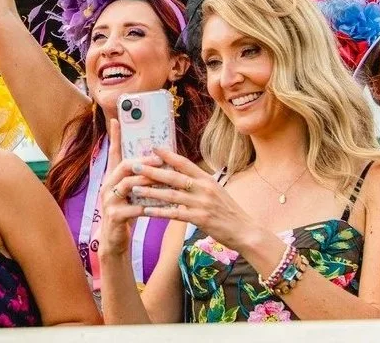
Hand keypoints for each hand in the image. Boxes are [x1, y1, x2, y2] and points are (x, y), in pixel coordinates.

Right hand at [97, 120, 156, 258]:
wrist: (115, 241)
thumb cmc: (127, 213)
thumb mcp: (131, 193)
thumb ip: (139, 179)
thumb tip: (157, 163)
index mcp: (112, 178)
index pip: (114, 153)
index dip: (115, 137)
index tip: (116, 120)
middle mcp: (108, 186)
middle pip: (124, 166)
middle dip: (143, 161)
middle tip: (160, 159)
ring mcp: (109, 201)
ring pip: (129, 184)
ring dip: (148, 182)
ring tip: (164, 181)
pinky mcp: (115, 216)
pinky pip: (134, 207)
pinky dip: (149, 205)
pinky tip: (161, 206)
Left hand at [129, 148, 258, 250]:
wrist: (245, 231)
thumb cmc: (229, 212)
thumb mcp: (216, 191)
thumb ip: (200, 184)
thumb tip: (182, 176)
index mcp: (207, 179)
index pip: (184, 163)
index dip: (168, 155)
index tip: (152, 148)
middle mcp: (204, 188)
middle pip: (173, 176)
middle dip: (152, 171)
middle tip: (134, 166)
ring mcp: (202, 203)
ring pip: (171, 194)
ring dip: (151, 191)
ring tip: (134, 188)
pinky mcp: (200, 219)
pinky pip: (175, 214)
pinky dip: (159, 212)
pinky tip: (146, 211)